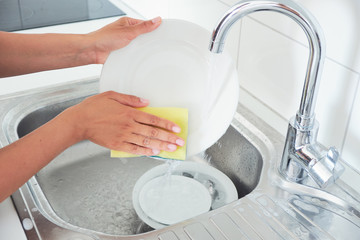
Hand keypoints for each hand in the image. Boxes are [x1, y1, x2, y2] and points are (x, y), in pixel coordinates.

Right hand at [63, 91, 183, 154]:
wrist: (79, 121)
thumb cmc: (94, 107)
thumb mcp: (112, 95)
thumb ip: (131, 99)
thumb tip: (146, 102)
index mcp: (129, 112)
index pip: (153, 119)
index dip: (166, 124)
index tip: (177, 128)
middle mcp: (129, 125)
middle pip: (153, 132)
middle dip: (169, 137)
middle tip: (180, 142)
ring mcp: (123, 136)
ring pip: (146, 142)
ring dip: (161, 146)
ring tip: (172, 149)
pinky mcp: (117, 145)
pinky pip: (134, 150)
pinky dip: (145, 152)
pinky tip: (154, 153)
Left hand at [87, 17, 161, 63]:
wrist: (93, 51)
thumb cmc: (104, 38)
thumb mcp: (128, 31)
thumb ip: (143, 27)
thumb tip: (156, 20)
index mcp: (128, 23)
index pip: (146, 25)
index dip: (154, 29)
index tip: (162, 33)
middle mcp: (127, 33)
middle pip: (143, 37)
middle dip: (147, 42)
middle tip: (153, 45)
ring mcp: (125, 43)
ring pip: (139, 47)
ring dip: (140, 51)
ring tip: (142, 52)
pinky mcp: (123, 53)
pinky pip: (133, 55)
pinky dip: (135, 57)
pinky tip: (136, 58)